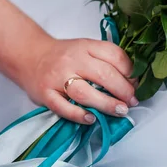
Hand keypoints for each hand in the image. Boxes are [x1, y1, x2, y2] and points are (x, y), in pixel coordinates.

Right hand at [21, 38, 137, 124]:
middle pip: (103, 75)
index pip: (114, 56)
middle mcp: (72, 60)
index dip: (130, 72)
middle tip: (132, 101)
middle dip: (123, 90)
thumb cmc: (64, 56)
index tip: (137, 84)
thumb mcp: (86, 48)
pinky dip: (78, 115)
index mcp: (86, 46)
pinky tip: (91, 119)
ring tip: (120, 111)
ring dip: (106, 104)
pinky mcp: (45, 94)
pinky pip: (63, 107)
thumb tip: (132, 82)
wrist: (29, 56)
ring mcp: (57, 77)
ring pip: (85, 93)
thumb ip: (106, 60)